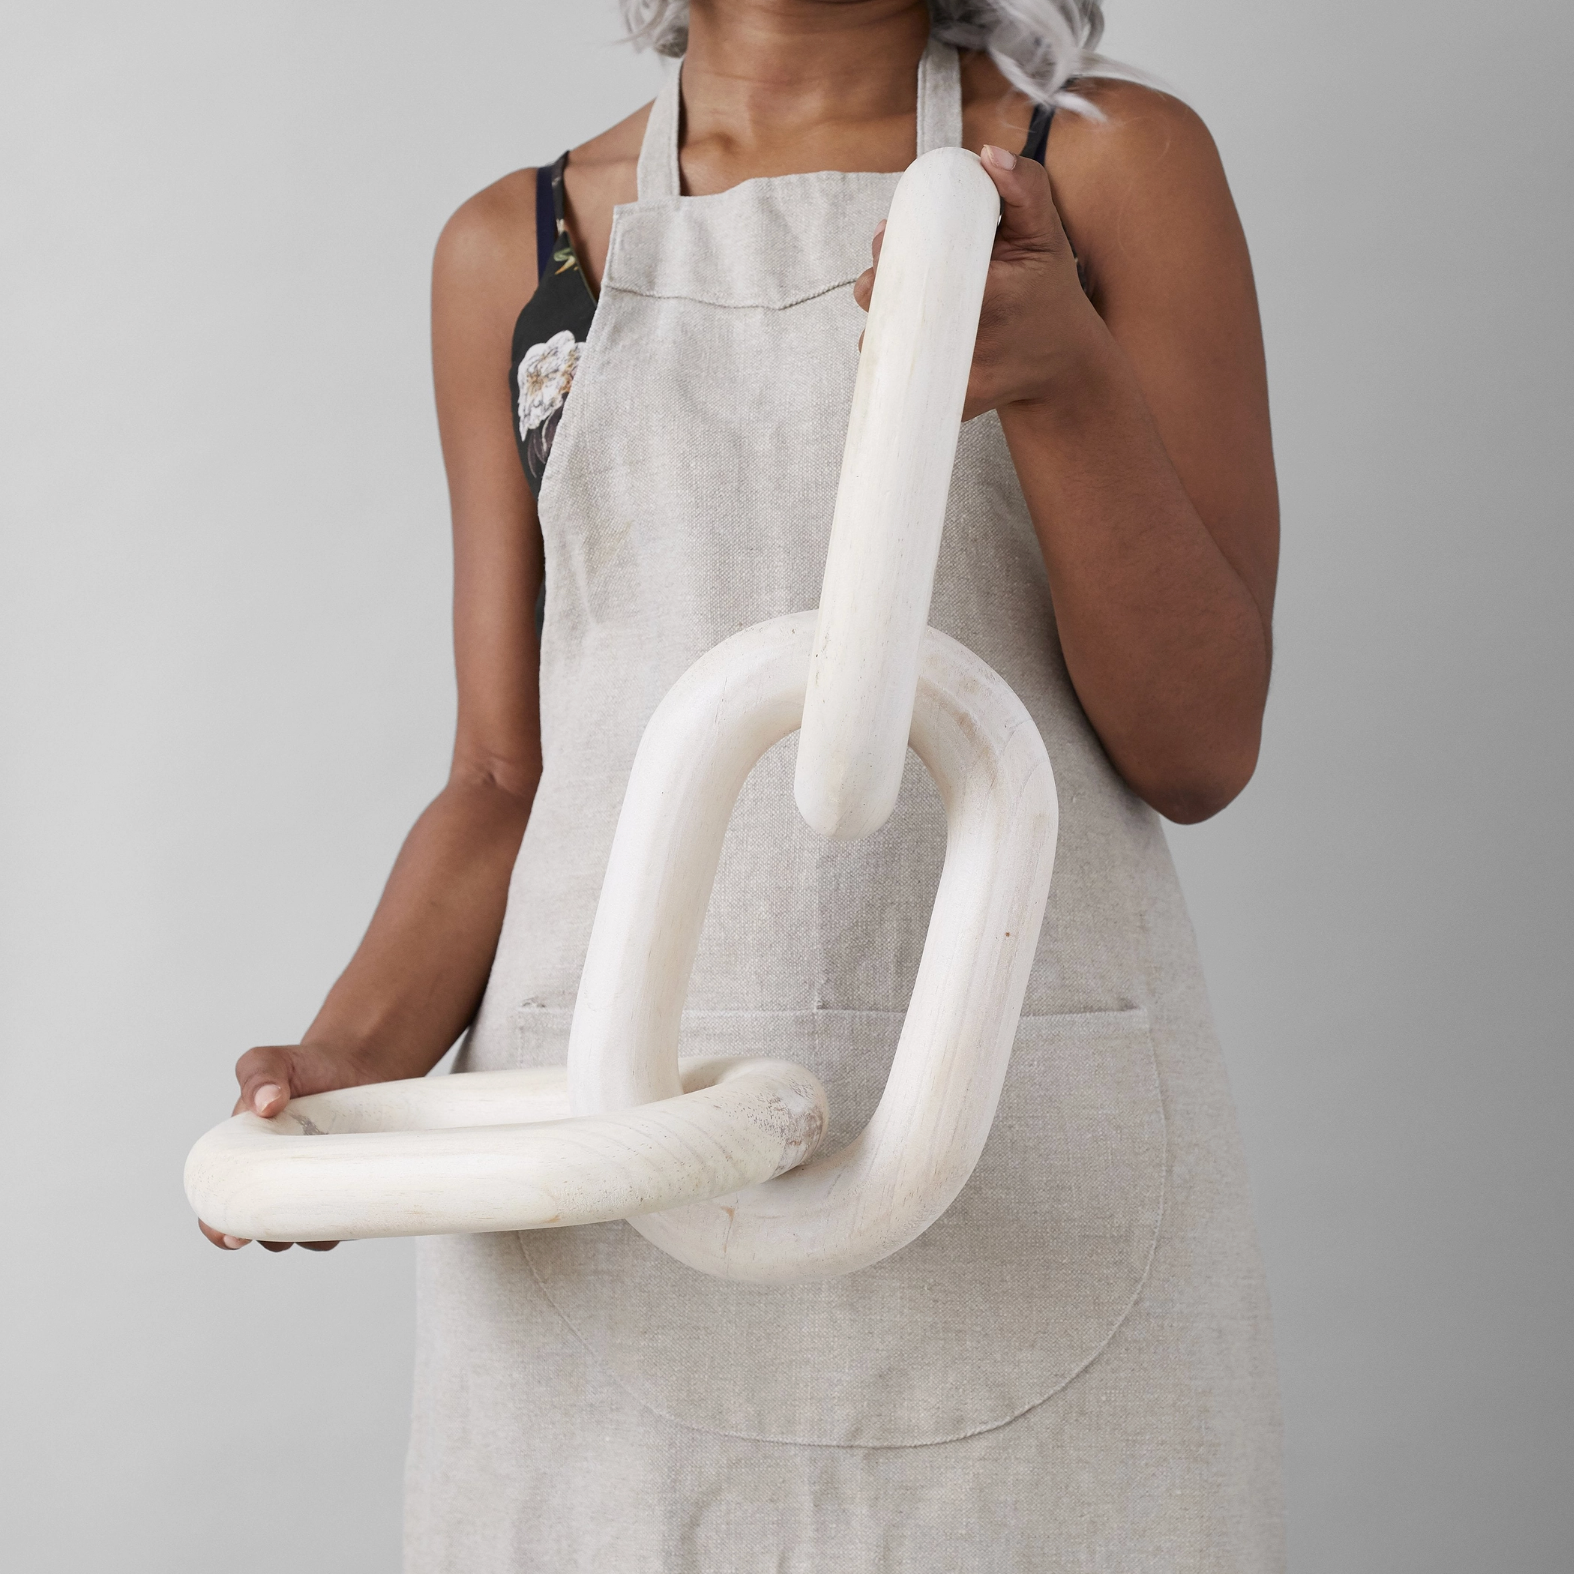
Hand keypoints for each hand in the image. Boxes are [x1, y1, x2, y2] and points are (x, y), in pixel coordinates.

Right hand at [198, 1041, 382, 1253]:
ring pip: (309, 1235)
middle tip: (290, 1222)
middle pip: (265, 1233)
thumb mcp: (271, 1061)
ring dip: (316, 1232)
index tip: (233, 1236)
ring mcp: (315, 1191)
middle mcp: (276, 1185)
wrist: (356, 1064)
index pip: (219, 1211)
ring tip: (329, 1204)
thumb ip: (258, 1075)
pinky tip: (359, 1199)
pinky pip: (348, 1220)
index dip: (221, 1229)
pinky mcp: (351, 1190)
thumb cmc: (304, 1067)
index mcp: (243, 1164)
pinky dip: (351, 1218)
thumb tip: (265, 1104)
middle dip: (273, 1236)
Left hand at [852, 143, 1102, 419]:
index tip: (887, 241)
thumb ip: (1025, 187)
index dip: (887, 257)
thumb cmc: (1048, 294)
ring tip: (903, 303)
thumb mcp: (1046, 234)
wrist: (1061, 364)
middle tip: (887, 270)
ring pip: (888, 347)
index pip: (908, 274)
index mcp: (990, 296)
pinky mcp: (948, 404)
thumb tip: (987, 155)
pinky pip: (902, 379)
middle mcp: (970, 344)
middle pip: (887, 312)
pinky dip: (896, 356)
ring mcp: (958, 381)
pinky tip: (909, 338)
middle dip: (877, 286)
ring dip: (883, 321)